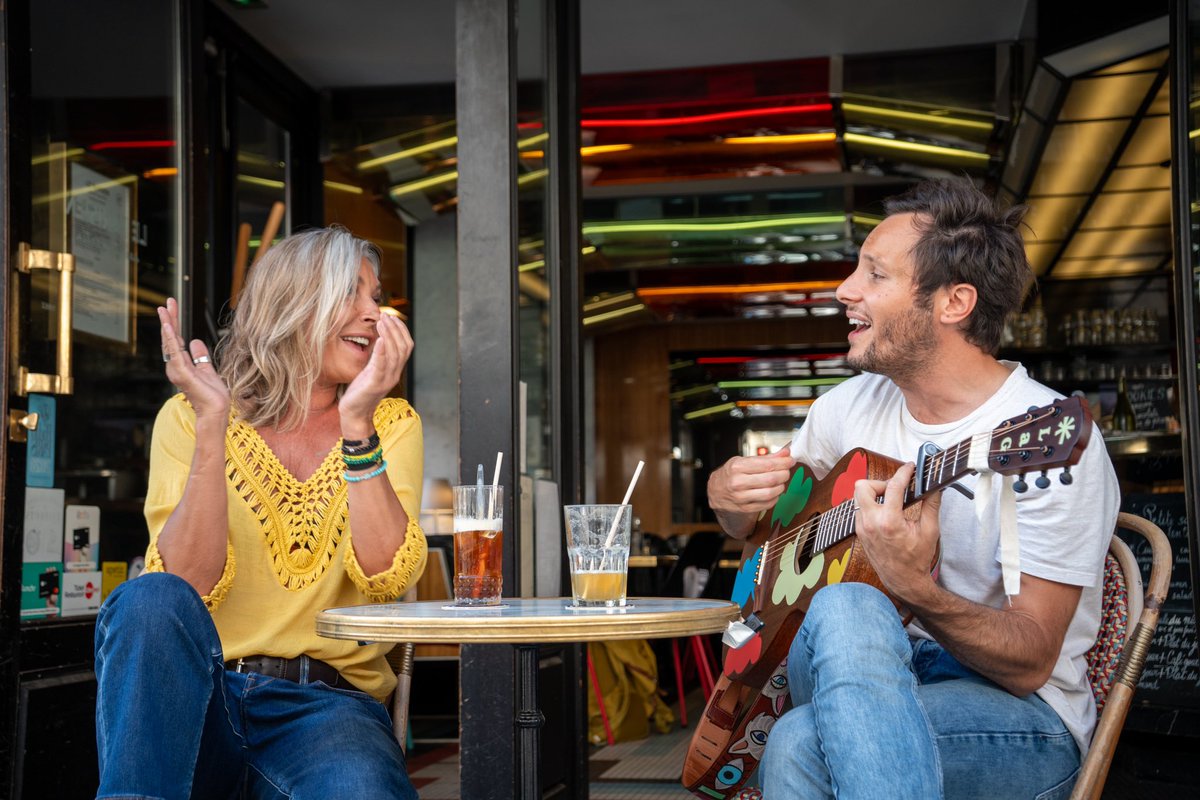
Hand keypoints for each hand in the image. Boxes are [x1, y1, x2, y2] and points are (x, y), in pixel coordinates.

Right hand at [158, 298, 229, 422]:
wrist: (216, 410)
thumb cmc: (213, 395)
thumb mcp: (208, 369)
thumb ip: (200, 356)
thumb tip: (195, 341)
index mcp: (182, 364)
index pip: (176, 340)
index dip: (174, 323)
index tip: (171, 307)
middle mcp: (175, 366)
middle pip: (171, 338)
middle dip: (169, 319)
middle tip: (167, 301)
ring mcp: (177, 370)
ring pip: (170, 342)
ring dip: (168, 324)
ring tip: (165, 309)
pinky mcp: (182, 373)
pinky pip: (175, 352)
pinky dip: (171, 339)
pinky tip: (168, 327)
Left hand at [339, 314, 413, 428]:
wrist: (355, 414)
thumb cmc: (361, 391)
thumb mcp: (372, 370)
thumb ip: (379, 356)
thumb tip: (380, 338)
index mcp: (395, 370)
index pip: (407, 346)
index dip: (402, 330)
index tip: (392, 317)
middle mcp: (394, 374)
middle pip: (403, 347)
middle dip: (396, 329)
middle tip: (385, 315)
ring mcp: (386, 380)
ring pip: (395, 354)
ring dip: (389, 335)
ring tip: (381, 322)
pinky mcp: (375, 384)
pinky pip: (382, 365)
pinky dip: (382, 351)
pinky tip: (379, 339)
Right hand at [708, 449, 795, 514]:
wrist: (716, 490)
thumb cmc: (731, 474)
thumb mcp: (744, 461)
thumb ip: (766, 458)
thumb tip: (785, 453)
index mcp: (737, 467)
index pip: (767, 464)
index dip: (783, 462)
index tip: (790, 460)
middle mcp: (737, 482)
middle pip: (770, 479)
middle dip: (784, 474)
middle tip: (787, 471)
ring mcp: (741, 497)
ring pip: (770, 493)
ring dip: (781, 486)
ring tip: (781, 482)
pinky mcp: (745, 508)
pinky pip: (767, 504)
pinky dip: (775, 497)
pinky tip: (774, 492)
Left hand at [852, 462, 940, 600]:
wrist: (902, 580)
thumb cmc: (916, 558)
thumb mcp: (930, 530)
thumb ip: (932, 505)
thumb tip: (935, 486)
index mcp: (889, 522)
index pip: (892, 486)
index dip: (903, 472)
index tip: (910, 468)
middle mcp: (871, 523)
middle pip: (863, 486)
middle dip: (879, 482)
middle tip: (894, 489)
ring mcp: (862, 527)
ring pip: (858, 497)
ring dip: (874, 493)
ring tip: (891, 500)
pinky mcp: (859, 531)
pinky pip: (859, 509)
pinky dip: (871, 505)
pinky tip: (885, 511)